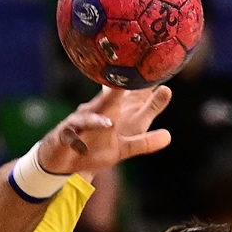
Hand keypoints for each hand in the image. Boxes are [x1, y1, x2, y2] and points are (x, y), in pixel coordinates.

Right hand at [35, 86, 172, 175]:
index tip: (152, 69)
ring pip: (87, 117)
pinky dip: (75, 140)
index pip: (126, 94)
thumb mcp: (122, 149)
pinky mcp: (65, 136)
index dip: (138, 83)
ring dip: (96, 120)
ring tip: (109, 124)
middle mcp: (95, 113)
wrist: (63, 162)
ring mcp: (79, 123)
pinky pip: (70, 136)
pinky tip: (81, 146)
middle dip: (116, 91)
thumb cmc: (92, 149)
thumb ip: (144, 142)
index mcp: (111, 113)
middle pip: (107, 100)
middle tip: (128, 84)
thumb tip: (169, 136)